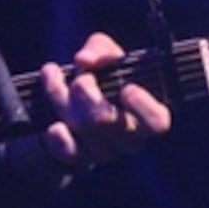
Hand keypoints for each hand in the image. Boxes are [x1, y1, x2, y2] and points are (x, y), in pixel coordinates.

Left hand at [40, 32, 170, 170]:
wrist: (81, 102)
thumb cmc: (104, 76)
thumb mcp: (107, 56)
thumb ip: (101, 49)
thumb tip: (85, 60)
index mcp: (149, 115)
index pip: (157, 122)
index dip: (143, 107)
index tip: (127, 87)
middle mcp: (131, 139)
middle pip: (105, 120)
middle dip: (84, 90)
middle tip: (80, 75)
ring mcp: (106, 151)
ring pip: (81, 128)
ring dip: (59, 95)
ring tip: (51, 73)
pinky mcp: (82, 158)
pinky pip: (69, 152)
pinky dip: (58, 137)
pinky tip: (53, 124)